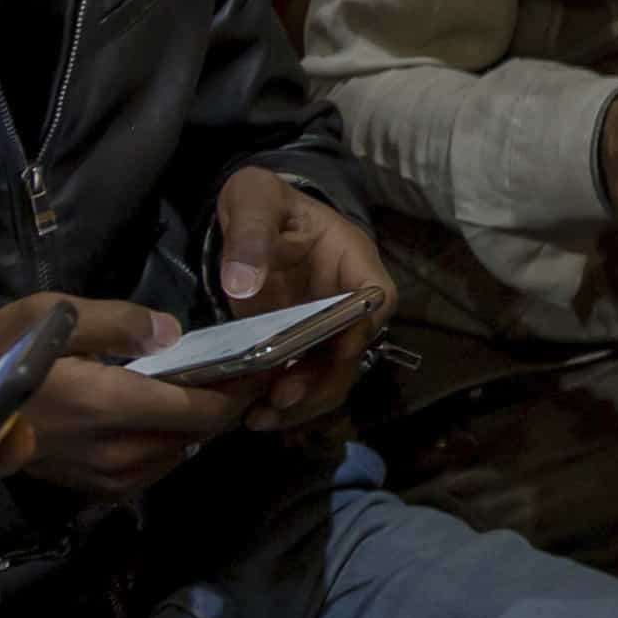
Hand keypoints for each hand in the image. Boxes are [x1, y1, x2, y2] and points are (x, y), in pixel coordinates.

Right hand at [0, 291, 246, 501]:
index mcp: (110, 405)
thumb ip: (117, 322)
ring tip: (216, 389)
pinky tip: (172, 414)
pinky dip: (175, 442)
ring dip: (203, 424)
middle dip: (230, 403)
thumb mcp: (52, 314)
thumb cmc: (3, 353)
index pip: (203, 409)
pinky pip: (158, 467)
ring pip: (184, 453)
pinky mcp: (100, 490)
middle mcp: (118, 450)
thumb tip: (174, 333)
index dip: (241, 389)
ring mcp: (110, 477)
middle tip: (248, 371)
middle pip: (201, 434)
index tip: (264, 363)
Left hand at [210, 168, 392, 424]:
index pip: (375, 298)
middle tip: (281, 399)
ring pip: (331, 378)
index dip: (361, 329)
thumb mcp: (254, 199)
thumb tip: (242, 285)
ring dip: (302, 404)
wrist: (248, 217)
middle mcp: (347, 301)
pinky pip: (303, 384)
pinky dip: (283, 404)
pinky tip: (251, 415)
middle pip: (354, 351)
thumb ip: (250, 235)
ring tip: (259, 418)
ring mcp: (325, 329)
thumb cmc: (262, 200)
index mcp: (351, 259)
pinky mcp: (300, 348)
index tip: (334, 353)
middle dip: (321, 382)